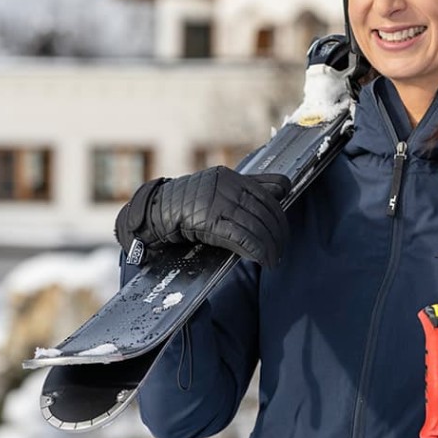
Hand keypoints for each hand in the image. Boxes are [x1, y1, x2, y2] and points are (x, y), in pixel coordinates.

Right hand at [114, 166, 291, 267]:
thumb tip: (283, 188)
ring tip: (273, 259)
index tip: (282, 231)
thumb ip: (251, 186)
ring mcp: (218, 202)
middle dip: (278, 233)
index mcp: (232, 177)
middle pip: (265, 210)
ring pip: (256, 224)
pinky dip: (256, 248)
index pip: (269, 193)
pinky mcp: (210, 221)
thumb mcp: (220, 188)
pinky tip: (262, 259)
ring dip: (270, 246)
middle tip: (280, 250)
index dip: (280, 215)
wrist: (154, 212)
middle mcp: (228, 187)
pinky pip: (241, 235)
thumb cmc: (187, 203)